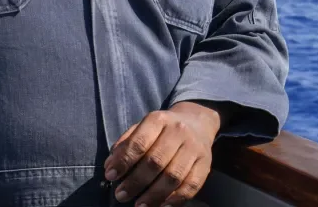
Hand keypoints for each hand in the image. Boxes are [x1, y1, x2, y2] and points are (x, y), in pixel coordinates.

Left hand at [104, 102, 222, 206]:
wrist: (197, 122)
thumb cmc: (162, 130)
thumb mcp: (142, 127)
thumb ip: (125, 144)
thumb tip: (110, 166)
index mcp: (159, 119)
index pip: (139, 142)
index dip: (124, 161)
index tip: (111, 176)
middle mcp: (179, 131)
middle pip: (156, 161)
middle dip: (136, 182)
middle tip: (121, 195)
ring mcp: (195, 147)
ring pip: (174, 176)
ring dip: (154, 195)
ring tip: (139, 205)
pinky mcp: (206, 163)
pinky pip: (192, 185)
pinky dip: (176, 199)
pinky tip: (162, 205)